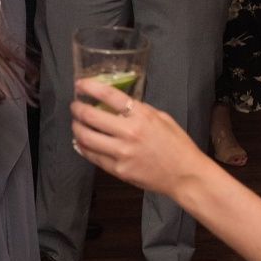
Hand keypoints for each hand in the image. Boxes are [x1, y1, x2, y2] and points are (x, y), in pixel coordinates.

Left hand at [71, 78, 206, 198]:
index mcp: (141, 116)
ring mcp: (122, 153)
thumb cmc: (177, 145)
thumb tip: (117, 105)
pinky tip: (81, 142)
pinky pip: (93, 157)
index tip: (80, 84)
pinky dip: (83, 147)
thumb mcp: (162, 118)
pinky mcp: (118, 170)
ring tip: (76, 123)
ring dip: (76, 128)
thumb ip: (139, 110)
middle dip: (77, 108)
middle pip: (91, 116)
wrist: (185, 175)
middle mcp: (129, 133)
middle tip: (74, 106)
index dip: (90, 87)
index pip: (108, 95)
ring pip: (86, 138)